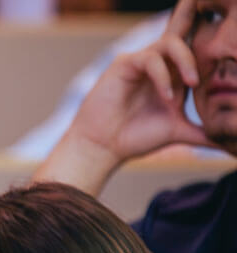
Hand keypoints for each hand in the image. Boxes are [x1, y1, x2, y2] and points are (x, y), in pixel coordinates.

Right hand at [36, 0, 215, 191]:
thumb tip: (229, 145)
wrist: (103, 147)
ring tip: (192, 83)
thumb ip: (202, 132)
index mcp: (174, 74)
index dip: (207, 38)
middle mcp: (159, 63)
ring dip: (186, 60)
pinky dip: (163, 76)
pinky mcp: (125, 64)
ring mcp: (142, 62)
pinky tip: (166, 97)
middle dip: (197, 29)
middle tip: (209, 57)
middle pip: (184, 30)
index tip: (227, 43)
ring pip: (171, 41)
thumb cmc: (135, 138)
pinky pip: (150, 58)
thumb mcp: (178, 132)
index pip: (195, 46)